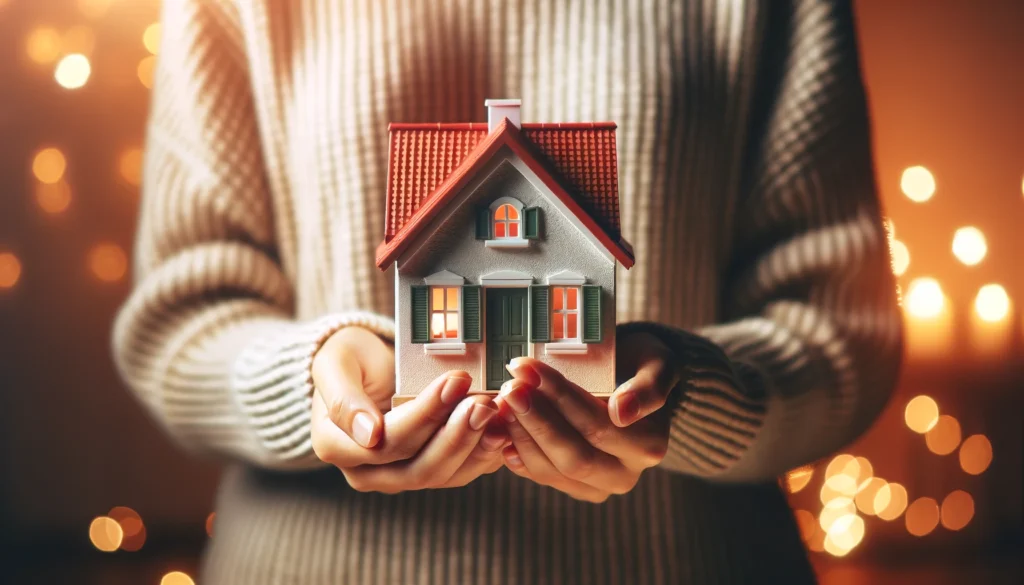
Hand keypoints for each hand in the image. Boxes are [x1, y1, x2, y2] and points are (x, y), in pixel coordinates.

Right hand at [310, 326, 505, 492]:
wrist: (364, 366)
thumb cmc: (348, 359)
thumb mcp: (334, 365)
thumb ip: (343, 398)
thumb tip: (369, 435)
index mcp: (337, 447)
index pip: (389, 442)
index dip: (426, 414)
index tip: (455, 381)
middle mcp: (369, 471)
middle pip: (421, 468)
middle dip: (457, 434)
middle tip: (484, 401)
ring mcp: (401, 474)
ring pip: (445, 475)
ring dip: (475, 445)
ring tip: (497, 411)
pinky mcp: (431, 469)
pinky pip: (461, 471)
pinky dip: (484, 451)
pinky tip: (502, 427)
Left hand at [495, 332, 678, 501]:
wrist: (631, 383)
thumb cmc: (641, 365)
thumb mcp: (657, 363)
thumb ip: (649, 387)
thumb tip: (623, 412)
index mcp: (649, 446)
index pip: (597, 427)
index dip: (560, 400)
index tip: (530, 369)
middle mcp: (625, 474)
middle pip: (574, 456)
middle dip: (536, 420)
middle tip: (509, 387)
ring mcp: (598, 486)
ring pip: (552, 470)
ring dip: (521, 434)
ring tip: (501, 401)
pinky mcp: (573, 487)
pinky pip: (540, 475)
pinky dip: (516, 450)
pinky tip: (502, 425)